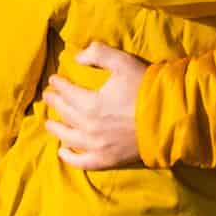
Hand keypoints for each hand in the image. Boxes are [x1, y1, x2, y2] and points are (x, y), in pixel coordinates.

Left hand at [42, 42, 148, 169]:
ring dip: (56, 128)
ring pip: (68, 137)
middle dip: (55, 103)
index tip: (53, 79)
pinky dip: (69, 157)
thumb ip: (98, 54)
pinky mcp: (106, 160)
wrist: (167, 117)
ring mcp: (97, 147)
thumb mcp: (122, 62)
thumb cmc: (145, 87)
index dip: (59, 84)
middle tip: (48, 96)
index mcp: (91, 103)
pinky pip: (81, 162)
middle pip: (65, 113)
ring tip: (49, 122)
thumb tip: (76, 58)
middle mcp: (89, 127)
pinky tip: (62, 150)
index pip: (68, 92)